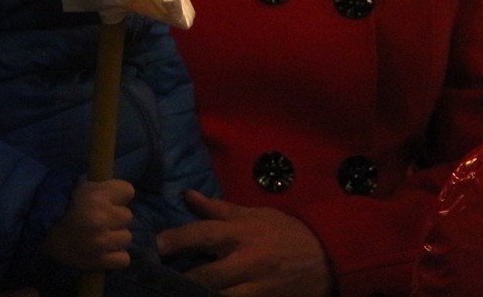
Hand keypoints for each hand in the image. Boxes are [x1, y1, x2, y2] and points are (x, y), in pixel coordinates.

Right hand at [41, 178, 134, 271]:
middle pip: (127, 217)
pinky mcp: (98, 261)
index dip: (118, 196)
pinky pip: (123, 259)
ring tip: (100, 236)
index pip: (128, 191)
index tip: (108, 200)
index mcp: (97, 196)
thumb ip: (106, 189)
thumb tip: (126, 193)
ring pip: (126, 238)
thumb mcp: (84, 187)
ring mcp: (100, 241)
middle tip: (100, 221)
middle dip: (115, 218)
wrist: (42, 230)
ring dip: (115, 238)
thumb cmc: (65, 205)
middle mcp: (101, 218)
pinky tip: (104, 251)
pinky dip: (115, 257)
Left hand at [156, 190, 332, 296]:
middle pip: (208, 274)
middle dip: (182, 279)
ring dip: (197, 295)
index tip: (157, 244)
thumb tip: (188, 196)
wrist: (326, 258)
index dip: (180, 239)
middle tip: (156, 280)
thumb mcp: (255, 215)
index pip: (206, 233)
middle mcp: (248, 260)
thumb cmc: (286, 232)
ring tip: (174, 294)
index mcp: (243, 233)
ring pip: (220, 296)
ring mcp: (257, 286)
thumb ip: (220, 209)